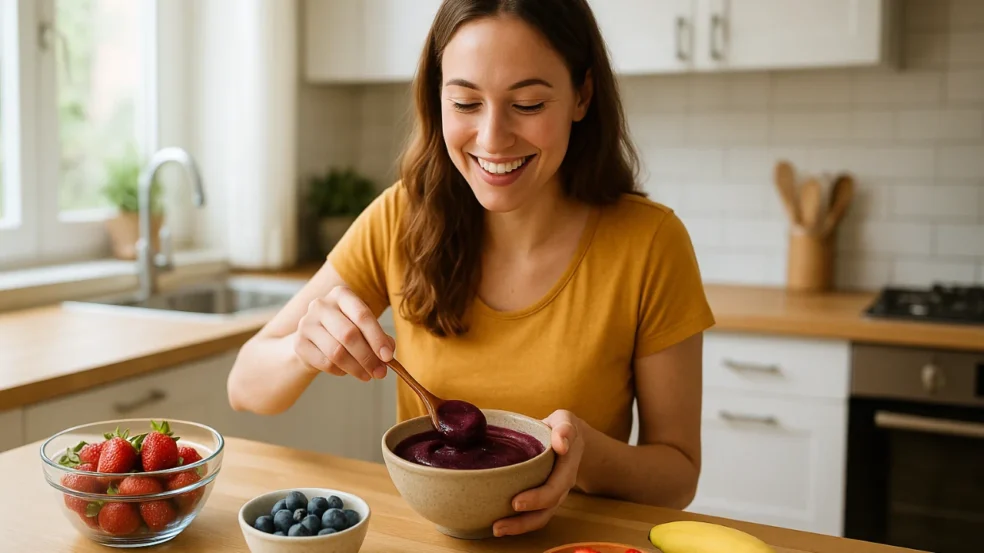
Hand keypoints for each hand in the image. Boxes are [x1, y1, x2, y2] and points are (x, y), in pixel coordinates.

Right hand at [292, 285, 394, 380]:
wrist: (313, 340)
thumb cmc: (344, 330)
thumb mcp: (363, 328)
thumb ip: (379, 337)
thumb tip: (387, 354)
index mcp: (341, 295)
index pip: (362, 315)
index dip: (377, 338)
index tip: (388, 357)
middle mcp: (321, 305)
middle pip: (349, 334)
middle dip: (368, 357)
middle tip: (380, 372)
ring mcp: (306, 323)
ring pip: (336, 352)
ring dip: (356, 368)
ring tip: (367, 375)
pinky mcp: (299, 343)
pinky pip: (325, 363)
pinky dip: (340, 371)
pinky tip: (346, 371)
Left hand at [492, 409, 585, 536]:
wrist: (570, 439)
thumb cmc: (562, 427)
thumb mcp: (565, 420)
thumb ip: (564, 428)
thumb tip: (561, 443)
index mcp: (567, 465)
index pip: (556, 485)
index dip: (538, 498)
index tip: (516, 503)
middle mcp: (563, 483)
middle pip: (548, 507)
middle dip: (525, 518)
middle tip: (499, 524)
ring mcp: (555, 493)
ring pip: (542, 516)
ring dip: (520, 526)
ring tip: (496, 530)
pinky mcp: (544, 498)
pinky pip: (536, 515)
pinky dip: (520, 524)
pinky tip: (500, 526)